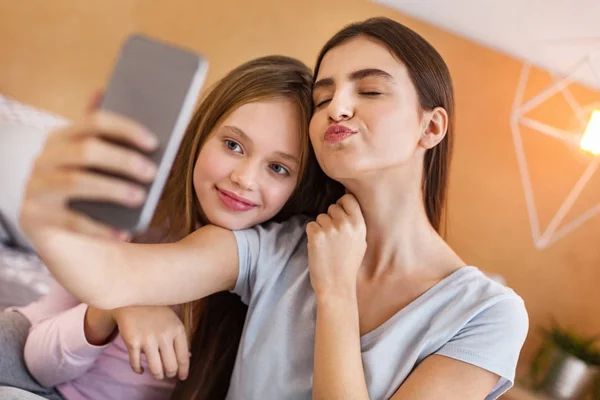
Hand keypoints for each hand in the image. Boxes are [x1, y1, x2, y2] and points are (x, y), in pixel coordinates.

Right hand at [20, 92, 157, 239]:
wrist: (63, 236)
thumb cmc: (93, 193)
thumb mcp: (103, 167)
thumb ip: (117, 144)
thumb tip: (140, 124)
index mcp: (64, 137)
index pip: (95, 122)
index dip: (126, 130)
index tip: (153, 143)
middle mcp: (45, 157)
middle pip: (86, 151)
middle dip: (122, 160)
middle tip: (151, 172)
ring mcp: (35, 186)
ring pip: (75, 182)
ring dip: (112, 189)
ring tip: (140, 198)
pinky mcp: (32, 216)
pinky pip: (70, 221)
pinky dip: (101, 228)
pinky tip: (125, 233)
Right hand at [112, 306, 189, 380]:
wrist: (133, 298)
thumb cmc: (156, 311)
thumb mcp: (172, 321)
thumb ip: (179, 339)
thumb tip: (188, 358)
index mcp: (177, 329)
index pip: (183, 357)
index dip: (183, 371)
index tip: (181, 377)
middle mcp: (164, 335)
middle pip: (171, 366)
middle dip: (170, 374)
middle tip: (168, 374)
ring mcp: (148, 339)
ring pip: (155, 369)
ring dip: (157, 375)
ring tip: (157, 374)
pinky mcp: (132, 342)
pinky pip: (136, 364)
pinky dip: (139, 370)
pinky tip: (141, 369)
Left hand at [306, 194, 366, 297]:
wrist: (337, 286)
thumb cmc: (348, 265)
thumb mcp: (360, 242)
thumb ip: (355, 223)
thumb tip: (346, 205)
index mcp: (360, 224)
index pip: (348, 198)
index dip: (342, 205)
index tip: (340, 215)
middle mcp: (346, 224)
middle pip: (333, 207)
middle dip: (331, 218)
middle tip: (333, 237)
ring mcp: (331, 228)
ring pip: (321, 216)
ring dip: (321, 228)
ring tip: (328, 246)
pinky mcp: (316, 235)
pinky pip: (311, 225)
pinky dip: (312, 235)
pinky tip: (319, 248)